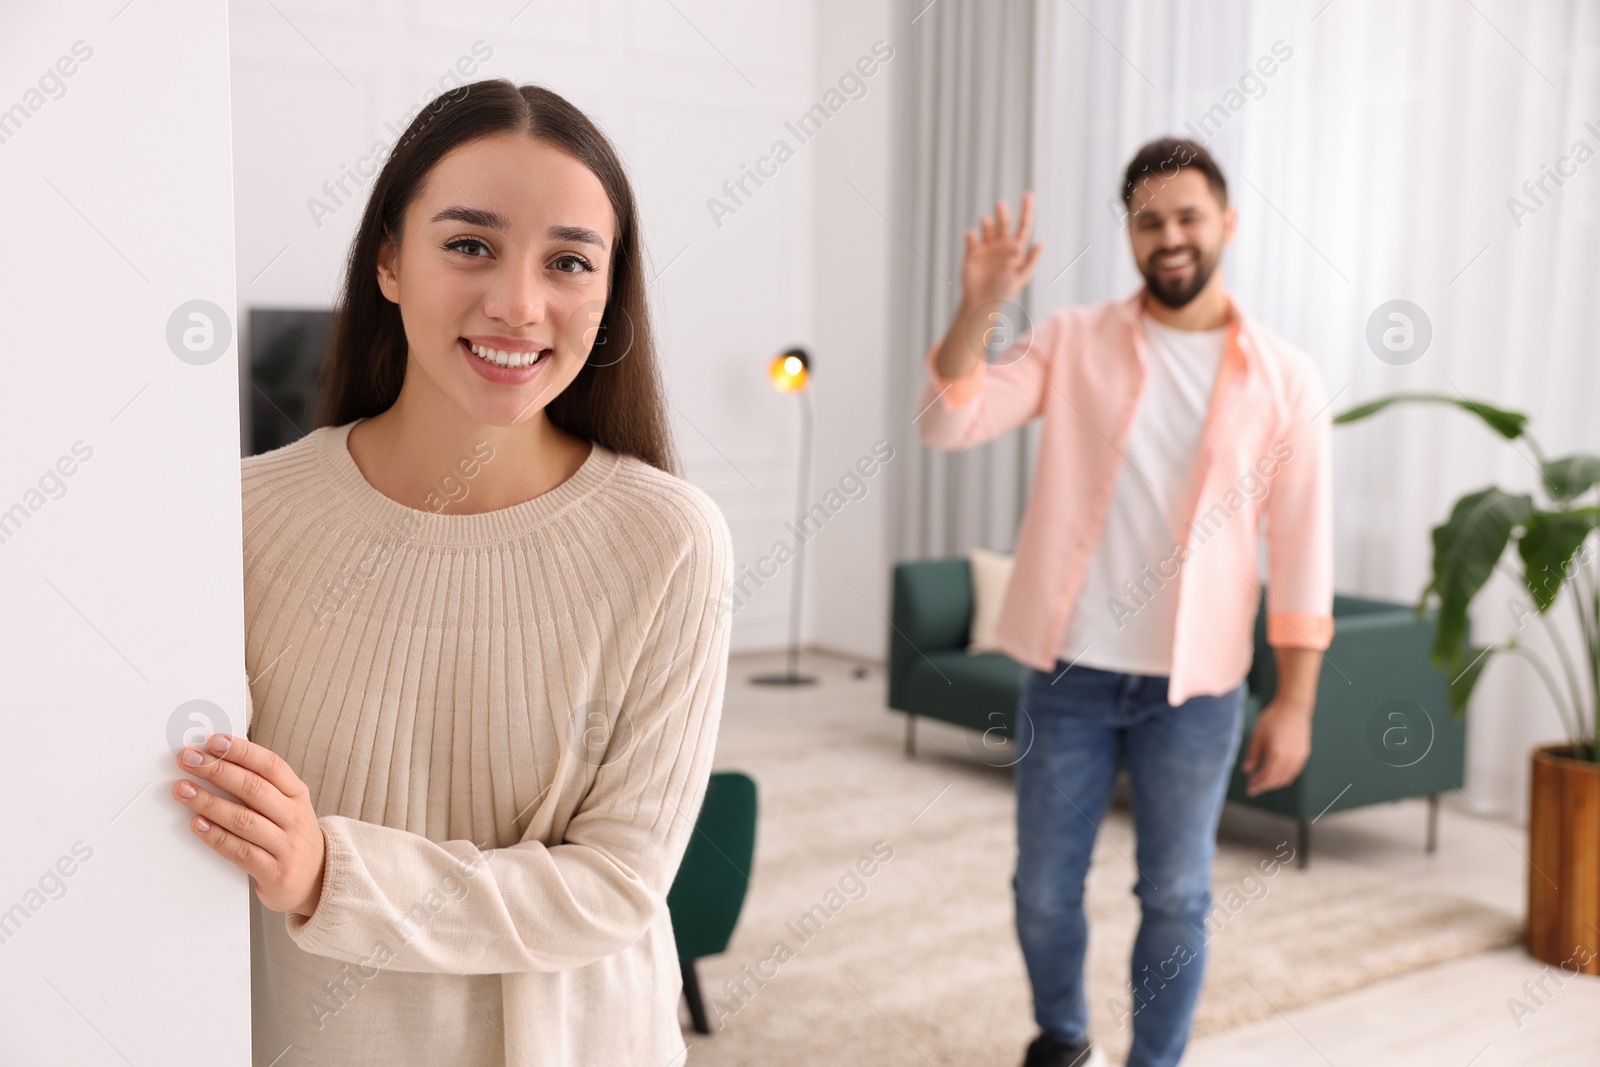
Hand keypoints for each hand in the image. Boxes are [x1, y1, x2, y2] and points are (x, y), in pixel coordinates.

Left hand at [172, 733, 325, 916]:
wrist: (316, 879)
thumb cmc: (290, 835)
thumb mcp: (287, 806)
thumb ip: (260, 786)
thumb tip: (218, 759)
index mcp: (298, 794)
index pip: (271, 765)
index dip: (242, 751)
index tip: (213, 741)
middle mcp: (294, 817)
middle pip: (253, 788)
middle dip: (216, 770)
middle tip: (188, 759)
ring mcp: (286, 845)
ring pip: (243, 819)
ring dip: (208, 802)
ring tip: (182, 789)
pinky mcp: (273, 871)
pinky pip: (239, 851)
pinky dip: (215, 836)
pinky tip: (196, 824)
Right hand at [962, 191, 1043, 307]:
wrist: (982, 302)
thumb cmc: (1004, 291)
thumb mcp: (1020, 276)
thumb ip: (1030, 260)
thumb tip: (1042, 243)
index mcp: (1015, 249)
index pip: (1023, 226)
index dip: (1027, 211)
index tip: (1028, 195)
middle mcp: (1001, 246)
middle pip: (1004, 223)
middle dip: (1003, 213)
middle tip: (1001, 205)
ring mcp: (986, 249)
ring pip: (988, 228)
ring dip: (987, 223)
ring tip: (986, 221)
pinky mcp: (972, 253)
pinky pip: (971, 239)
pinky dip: (972, 235)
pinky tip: (972, 234)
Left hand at [1239, 701, 1311, 795]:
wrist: (1293, 707)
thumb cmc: (1273, 718)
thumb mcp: (1257, 735)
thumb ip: (1252, 754)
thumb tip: (1247, 771)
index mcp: (1277, 753)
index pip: (1267, 777)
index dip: (1258, 785)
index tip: (1250, 789)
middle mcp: (1291, 758)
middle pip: (1277, 780)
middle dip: (1264, 786)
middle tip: (1253, 786)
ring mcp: (1300, 756)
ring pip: (1287, 778)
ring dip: (1274, 782)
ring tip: (1262, 780)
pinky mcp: (1304, 753)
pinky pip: (1294, 771)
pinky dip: (1284, 776)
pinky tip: (1274, 772)